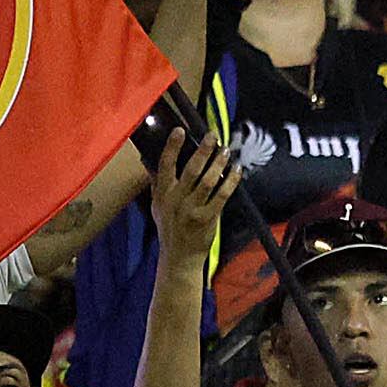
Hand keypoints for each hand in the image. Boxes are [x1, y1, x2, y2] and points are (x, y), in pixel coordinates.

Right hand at [147, 129, 244, 259]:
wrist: (178, 256)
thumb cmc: (169, 227)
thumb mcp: (156, 205)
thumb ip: (156, 183)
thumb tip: (149, 160)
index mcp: (162, 193)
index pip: (165, 165)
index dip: (172, 147)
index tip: (180, 131)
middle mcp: (176, 199)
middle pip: (190, 170)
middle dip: (202, 151)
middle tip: (212, 136)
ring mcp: (192, 209)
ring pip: (208, 181)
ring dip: (218, 164)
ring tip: (226, 150)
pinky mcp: (207, 218)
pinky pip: (222, 196)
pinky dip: (231, 182)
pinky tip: (237, 170)